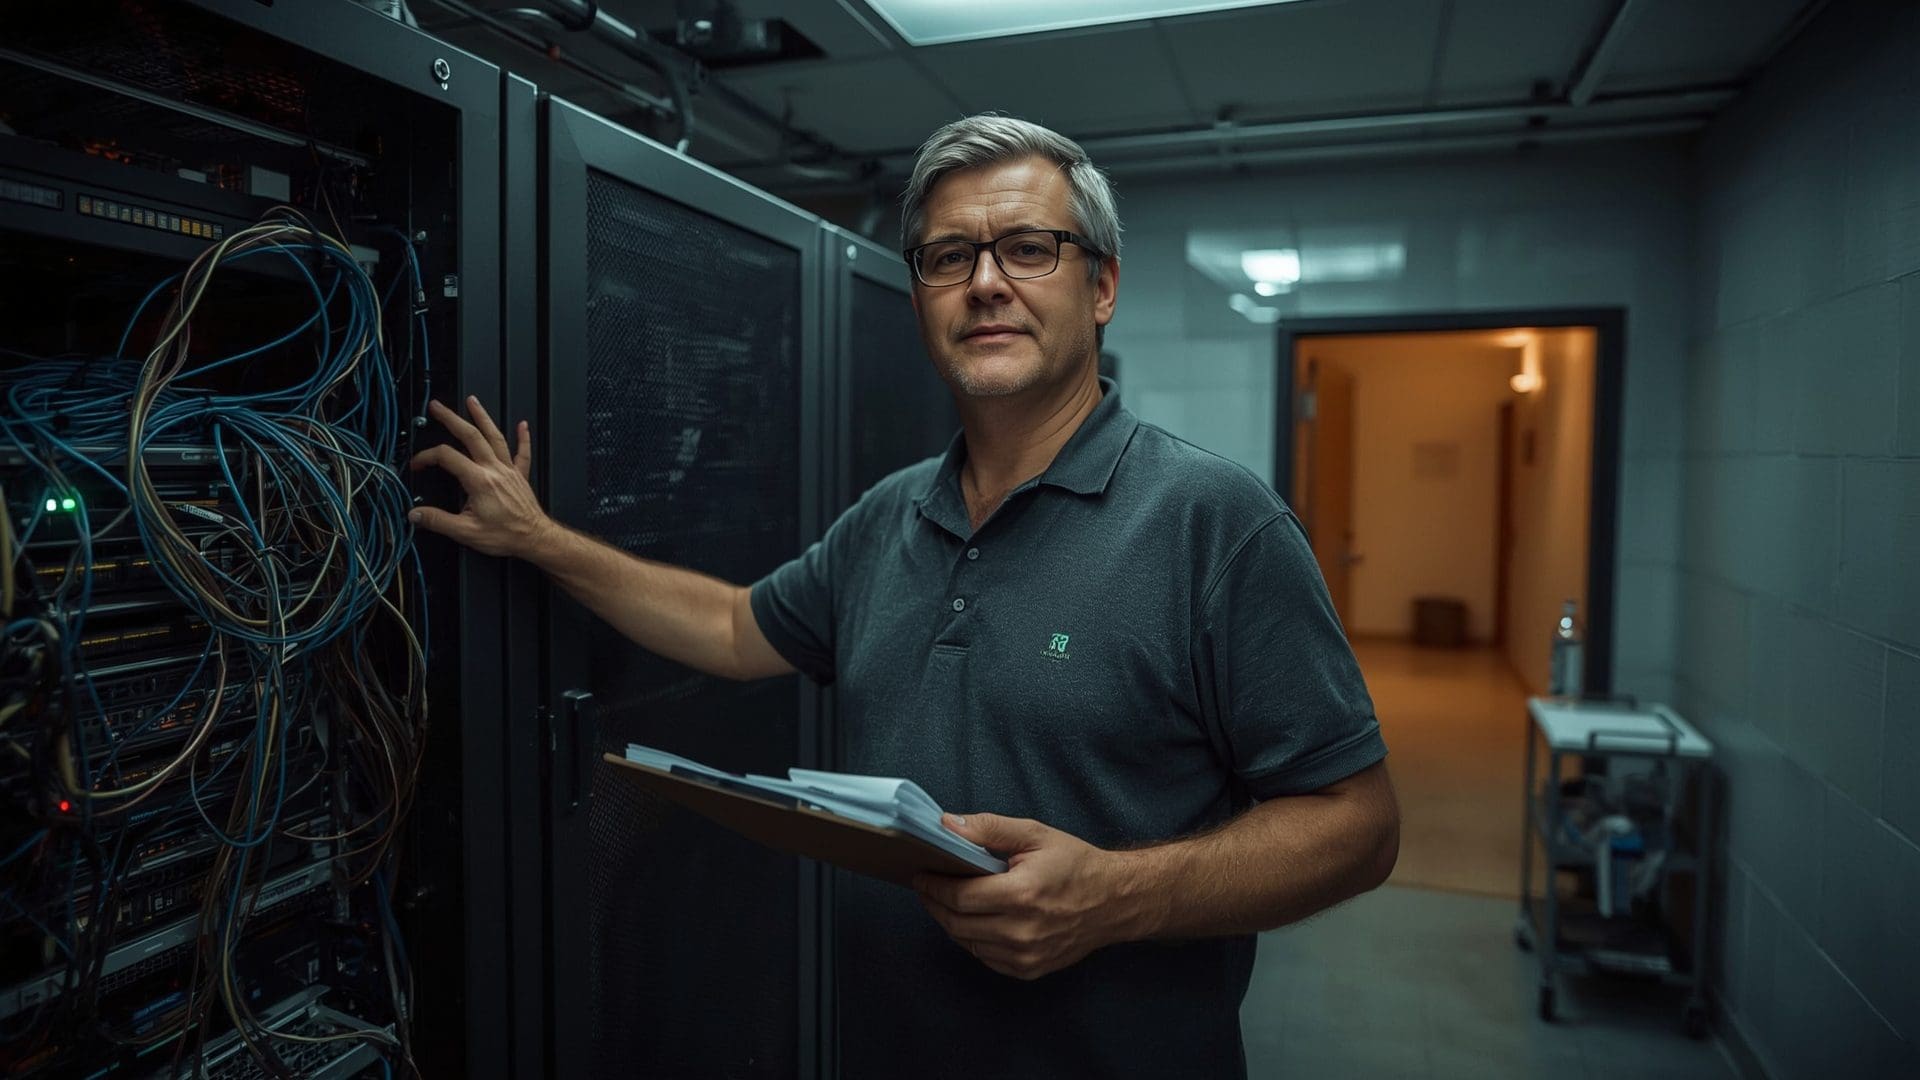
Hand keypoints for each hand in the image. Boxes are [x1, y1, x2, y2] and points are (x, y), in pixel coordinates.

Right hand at [408, 396, 550, 557]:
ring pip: (495, 436)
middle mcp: (494, 470)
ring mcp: (509, 470)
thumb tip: (415, 515)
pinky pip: (522, 453)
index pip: (447, 457)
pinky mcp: (520, 476)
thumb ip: (438, 521)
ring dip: (482, 417)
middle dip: (451, 418)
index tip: (417, 465)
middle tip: (437, 406)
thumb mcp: (466, 532)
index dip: (427, 457)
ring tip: (472, 401)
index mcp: (479, 481)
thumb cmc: (506, 535)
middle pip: (471, 435)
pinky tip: (523, 425)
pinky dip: (523, 437)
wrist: (534, 539)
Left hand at [912, 812, 1133, 980]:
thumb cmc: (1075, 864)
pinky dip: (973, 939)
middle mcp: (1022, 931)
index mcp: (1021, 894)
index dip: (933, 886)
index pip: (959, 896)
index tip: (920, 874)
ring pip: (968, 943)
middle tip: (926, 887)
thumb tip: (946, 824)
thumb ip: (989, 828)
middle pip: (957, 923)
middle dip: (934, 904)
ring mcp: (1026, 956)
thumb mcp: (1035, 834)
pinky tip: (973, 920)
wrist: (1116, 901)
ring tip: (945, 901)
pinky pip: (986, 958)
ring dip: (951, 922)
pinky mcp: (1030, 969)